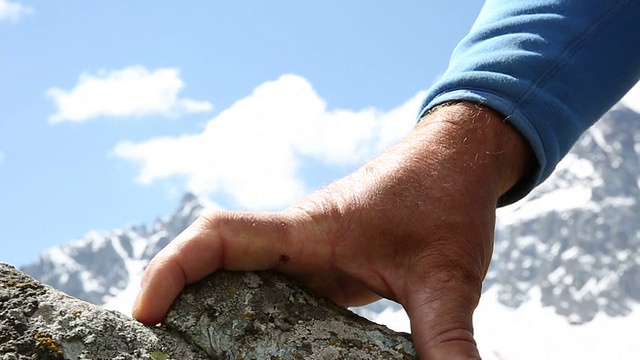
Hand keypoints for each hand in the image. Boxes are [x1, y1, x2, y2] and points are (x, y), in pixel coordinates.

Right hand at [133, 102, 534, 359]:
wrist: (458, 158)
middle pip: (212, 265)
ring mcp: (308, 255)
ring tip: (192, 354)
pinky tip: (255, 352)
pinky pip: (272, 291)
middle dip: (175, 302)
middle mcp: (296, 242)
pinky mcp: (324, 266)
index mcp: (308, 230)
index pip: (218, 238)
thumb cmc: (446, 197)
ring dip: (208, 312)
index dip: (171, 270)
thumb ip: (446, 341)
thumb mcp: (448, 279)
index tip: (142, 314)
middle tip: (157, 353)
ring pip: (239, 280)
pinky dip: (251, 318)